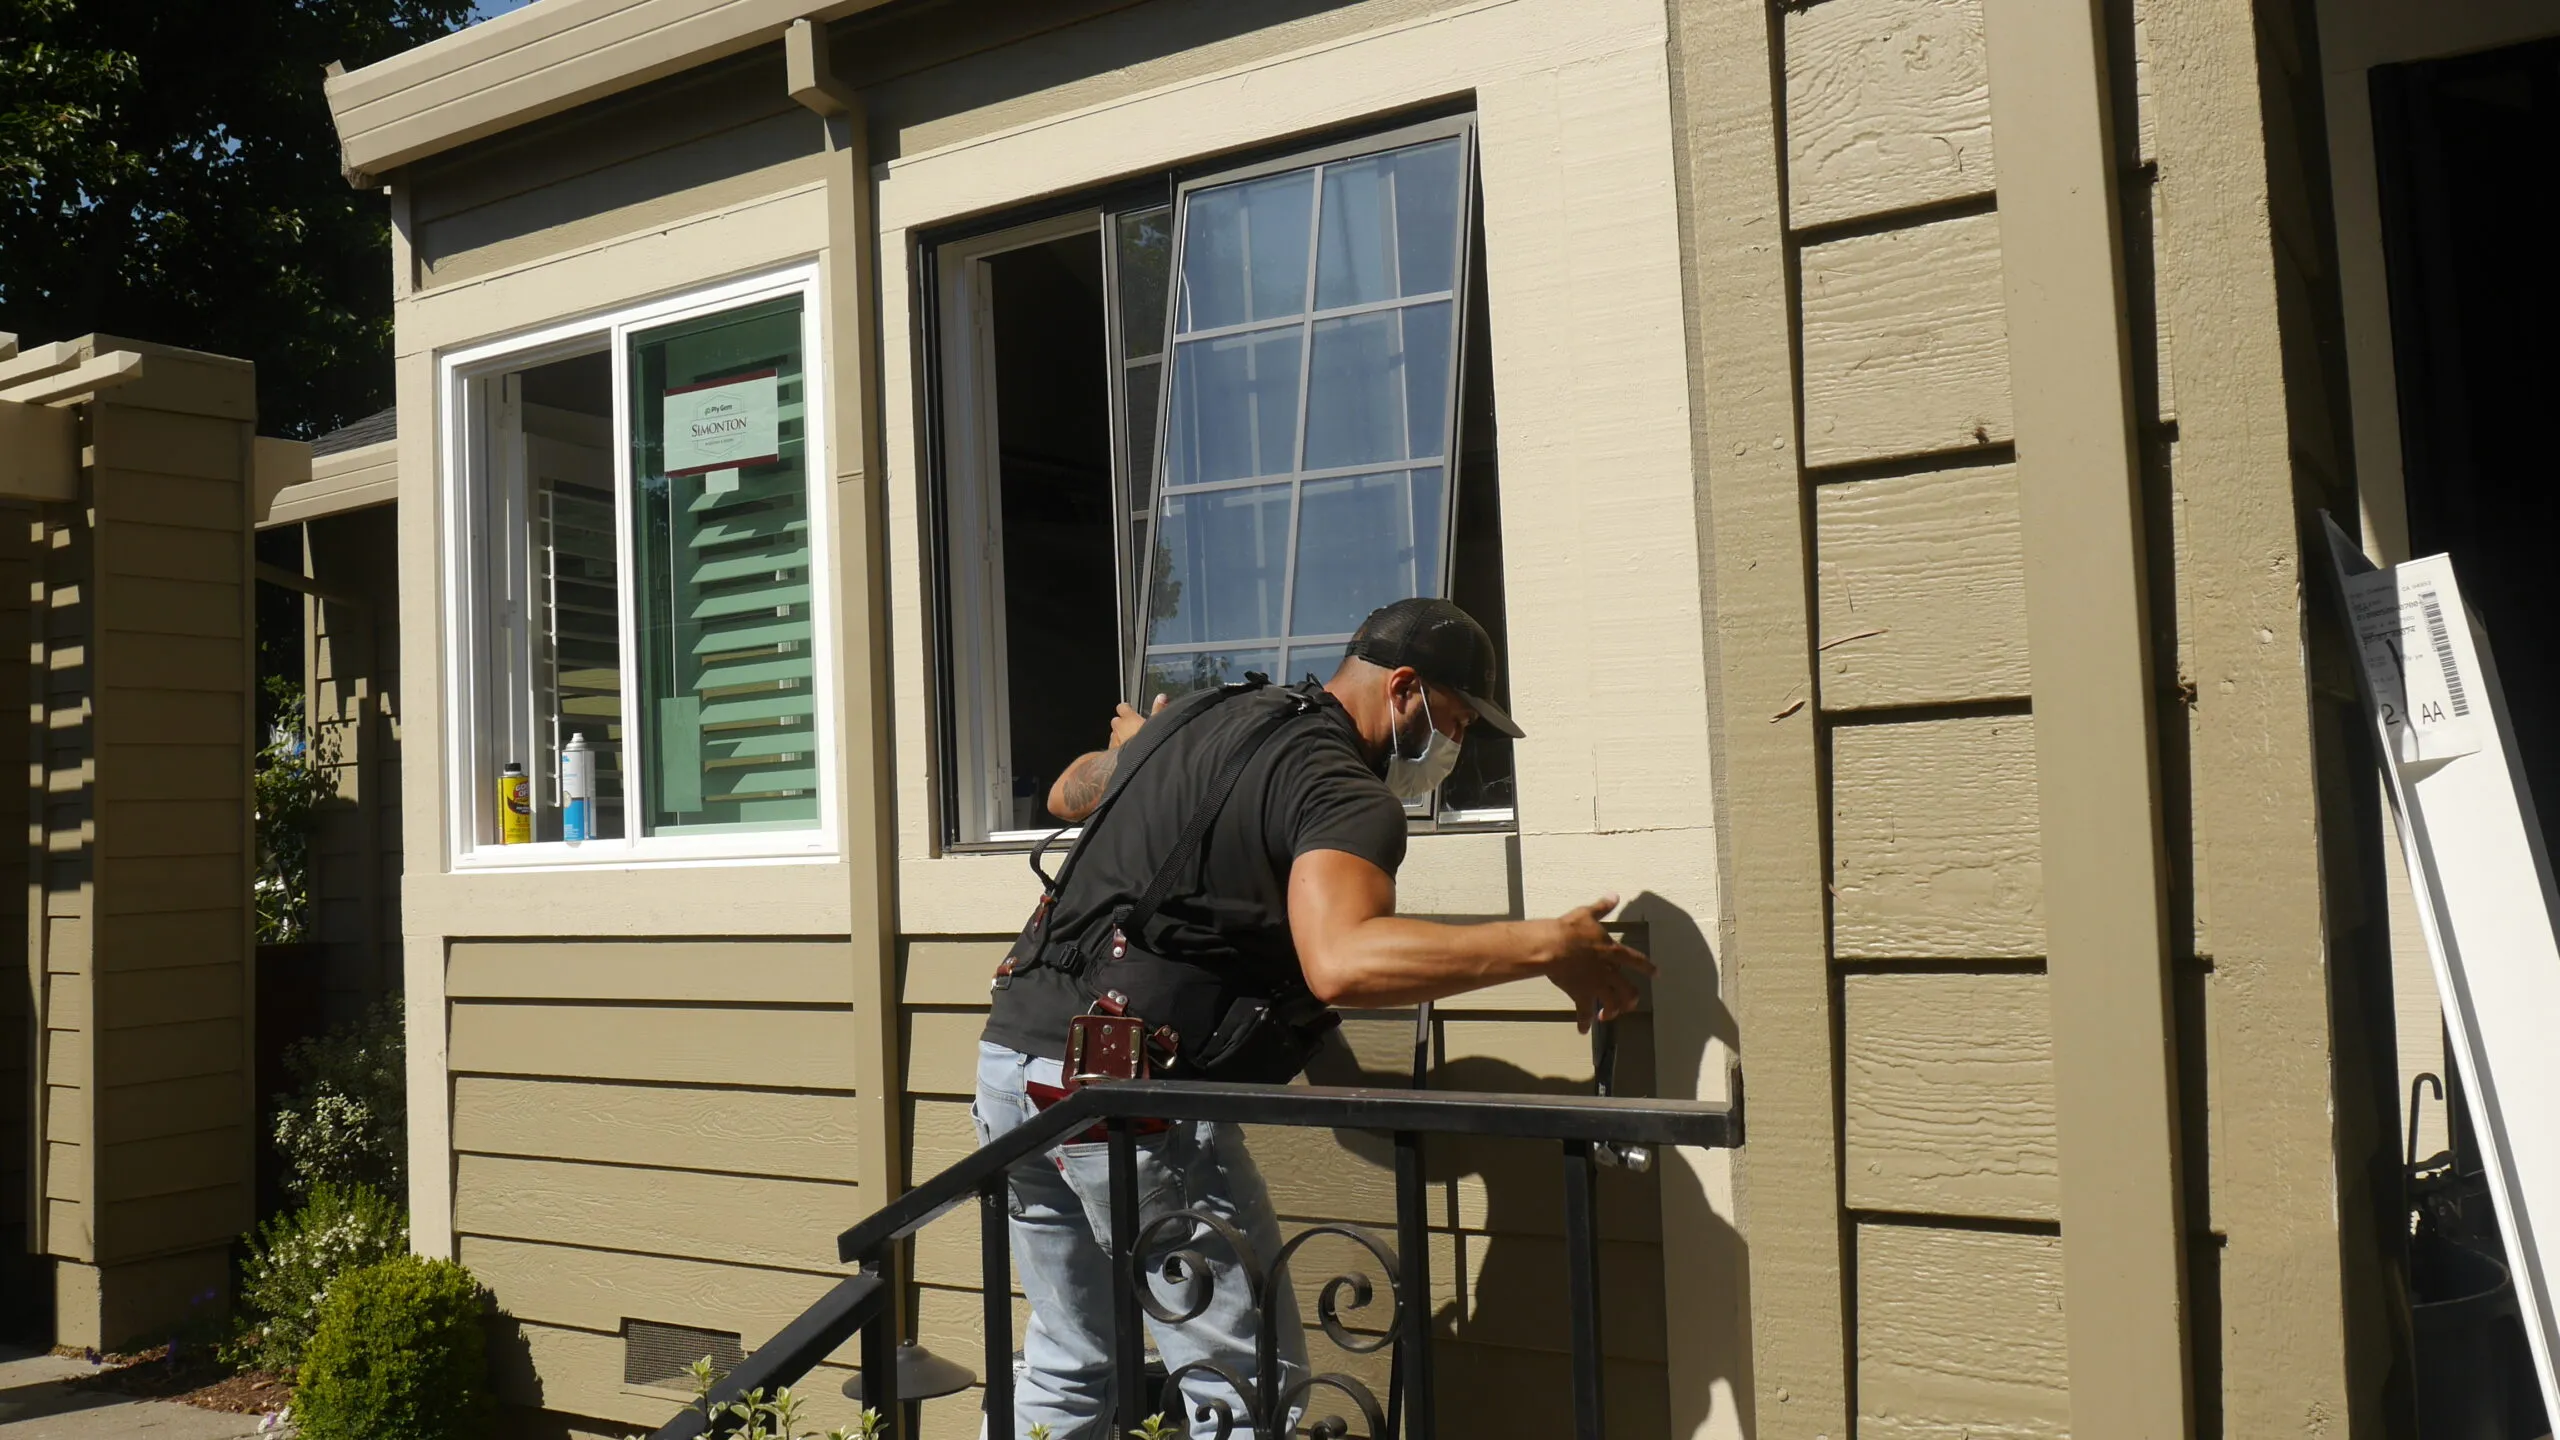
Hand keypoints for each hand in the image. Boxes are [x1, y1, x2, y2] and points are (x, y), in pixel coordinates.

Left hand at [1109, 693, 1167, 749]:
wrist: (1138, 764)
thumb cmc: (1148, 743)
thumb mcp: (1158, 724)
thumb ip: (1159, 709)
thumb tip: (1161, 697)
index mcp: (1129, 718)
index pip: (1122, 707)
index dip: (1126, 709)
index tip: (1130, 710)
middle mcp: (1118, 728)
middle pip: (1116, 721)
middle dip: (1122, 724)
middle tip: (1133, 728)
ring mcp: (1114, 741)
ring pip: (1114, 735)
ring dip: (1120, 737)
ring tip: (1131, 743)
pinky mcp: (1111, 754)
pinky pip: (1112, 748)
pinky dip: (1117, 749)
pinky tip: (1126, 754)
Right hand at [1539, 894, 1653, 1032]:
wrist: (1553, 947)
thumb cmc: (1570, 930)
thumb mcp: (1587, 915)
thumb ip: (1602, 907)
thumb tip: (1614, 895)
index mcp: (1612, 952)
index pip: (1636, 961)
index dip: (1648, 968)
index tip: (1657, 974)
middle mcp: (1609, 972)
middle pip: (1628, 990)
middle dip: (1631, 999)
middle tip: (1631, 1003)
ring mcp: (1596, 985)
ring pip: (1612, 1004)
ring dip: (1611, 1012)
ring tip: (1608, 1016)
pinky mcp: (1581, 994)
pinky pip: (1585, 1013)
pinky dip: (1584, 1023)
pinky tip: (1583, 1030)